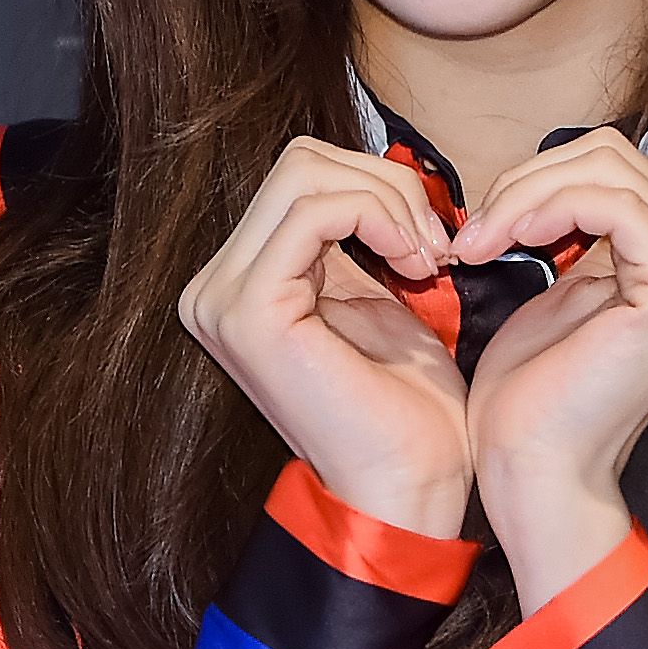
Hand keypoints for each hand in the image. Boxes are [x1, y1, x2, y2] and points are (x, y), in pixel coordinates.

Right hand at [178, 138, 470, 536]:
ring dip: (388, 203)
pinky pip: (316, 211)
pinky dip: (378, 218)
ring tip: (426, 259)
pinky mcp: (249, 310)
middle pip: (299, 161)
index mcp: (241, 282)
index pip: (301, 175)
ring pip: (306, 173)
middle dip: (385, 186)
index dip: (377, 187)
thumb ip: (354, 236)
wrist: (409, 486)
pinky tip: (414, 265)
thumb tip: (374, 174)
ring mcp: (222, 298)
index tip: (429, 239)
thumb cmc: (405, 406)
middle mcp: (214, 288)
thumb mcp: (374, 295)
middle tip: (433, 245)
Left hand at [455, 130, 647, 608]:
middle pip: (615, 157)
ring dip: (524, 197)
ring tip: (478, 244)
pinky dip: (542, 209)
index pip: (620, 166)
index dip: (541, 179)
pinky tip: (503, 243)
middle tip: (472, 234)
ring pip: (607, 170)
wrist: (535, 471)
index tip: (483, 226)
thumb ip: (584, 224)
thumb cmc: (539, 394)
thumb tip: (563, 164)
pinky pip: (611, 201)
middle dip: (527, 184)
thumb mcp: (568, 284)